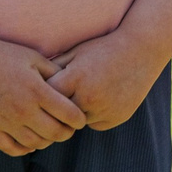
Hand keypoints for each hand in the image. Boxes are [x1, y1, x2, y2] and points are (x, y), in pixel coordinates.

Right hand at [0, 36, 86, 156]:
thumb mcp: (34, 58)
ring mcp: (5, 120)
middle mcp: (23, 109)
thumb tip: (72, 87)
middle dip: (67, 133)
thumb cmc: (4, 54)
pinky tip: (29, 142)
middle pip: (55, 133)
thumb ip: (55, 73)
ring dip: (46, 142)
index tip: (79, 118)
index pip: (69, 115)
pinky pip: (10, 148)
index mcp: (37, 91)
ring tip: (48, 133)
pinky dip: (23, 149)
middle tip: (67, 128)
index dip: (79, 119)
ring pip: (35, 144)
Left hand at [45, 31, 162, 131]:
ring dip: (74, 113)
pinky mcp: (116, 119)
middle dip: (54, 108)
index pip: (46, 96)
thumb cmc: (103, 48)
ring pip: (77, 121)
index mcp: (76, 79)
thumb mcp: (76, 53)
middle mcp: (89, 98)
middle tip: (46, 106)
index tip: (35, 93)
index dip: (40, 94)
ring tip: (73, 99)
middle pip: (60, 113)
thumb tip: (31, 80)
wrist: (141, 51)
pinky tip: (96, 101)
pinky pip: (95, 123)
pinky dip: (92, 115)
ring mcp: (105, 111)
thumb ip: (53, 68)